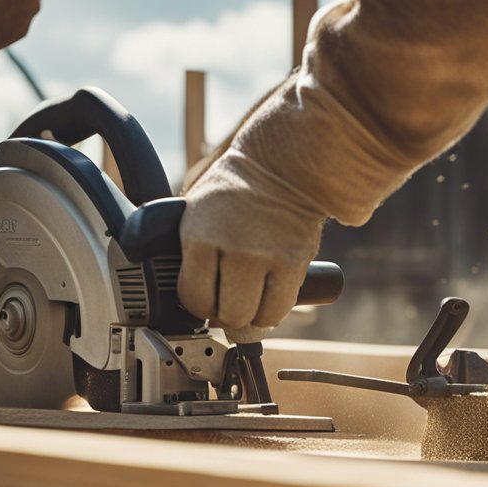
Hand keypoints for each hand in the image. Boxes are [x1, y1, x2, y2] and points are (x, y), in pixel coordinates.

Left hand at [176, 149, 326, 338]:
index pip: (194, 298)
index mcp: (200, 236)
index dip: (198, 304)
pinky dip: (273, 310)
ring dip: (251, 315)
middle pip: (227, 313)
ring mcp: (266, 257)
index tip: (205, 298)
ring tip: (250, 298)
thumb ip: (193, 254)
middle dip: (225, 313)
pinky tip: (268, 296)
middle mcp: (233, 248)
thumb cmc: (235, 193)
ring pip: (255, 318)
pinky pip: (280, 308)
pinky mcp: (294, 263)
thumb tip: (196, 303)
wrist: (282, 168)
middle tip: (228, 300)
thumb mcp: (197, 214)